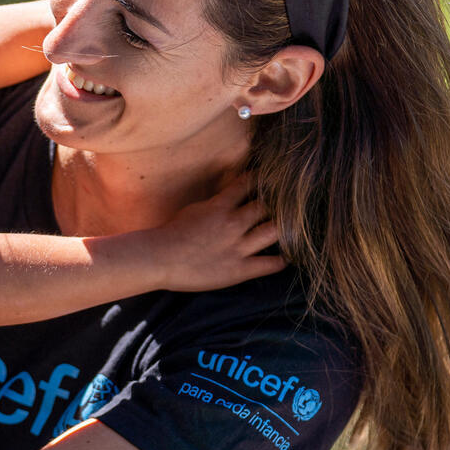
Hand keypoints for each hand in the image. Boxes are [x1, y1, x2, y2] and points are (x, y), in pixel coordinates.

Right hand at [147, 179, 285, 290]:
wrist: (159, 259)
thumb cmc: (171, 233)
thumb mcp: (195, 209)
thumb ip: (216, 202)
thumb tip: (231, 194)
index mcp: (220, 206)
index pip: (249, 184)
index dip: (263, 180)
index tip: (273, 179)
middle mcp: (233, 224)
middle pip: (266, 207)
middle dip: (277, 204)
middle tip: (287, 205)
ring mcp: (238, 247)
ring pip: (273, 232)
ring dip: (282, 228)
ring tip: (290, 228)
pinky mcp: (238, 270)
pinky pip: (268, 264)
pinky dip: (280, 261)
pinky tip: (285, 258)